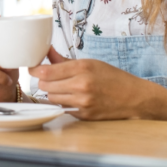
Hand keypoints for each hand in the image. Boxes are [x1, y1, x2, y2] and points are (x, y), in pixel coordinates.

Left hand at [28, 47, 166, 120]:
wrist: (135, 98)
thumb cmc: (113, 77)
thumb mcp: (90, 62)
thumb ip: (64, 60)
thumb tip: (46, 51)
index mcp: (82, 68)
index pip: (46, 71)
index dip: (35, 69)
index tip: (32, 67)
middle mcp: (81, 85)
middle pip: (45, 86)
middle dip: (43, 81)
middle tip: (48, 77)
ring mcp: (83, 102)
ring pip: (51, 98)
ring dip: (52, 92)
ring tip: (61, 87)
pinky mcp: (84, 115)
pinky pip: (63, 108)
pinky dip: (62, 102)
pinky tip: (71, 97)